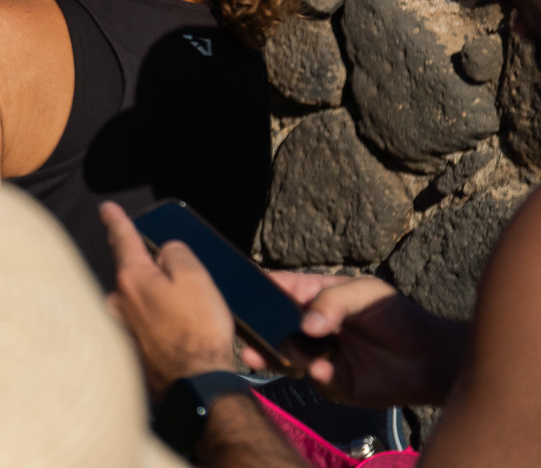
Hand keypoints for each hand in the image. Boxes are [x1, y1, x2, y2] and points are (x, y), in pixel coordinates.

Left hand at [102, 202, 238, 400]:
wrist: (195, 385)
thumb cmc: (198, 332)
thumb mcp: (197, 279)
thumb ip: (176, 255)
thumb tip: (163, 253)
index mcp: (132, 278)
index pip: (122, 239)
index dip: (117, 220)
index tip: (106, 208)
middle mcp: (117, 301)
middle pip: (130, 272)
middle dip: (148, 273)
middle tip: (179, 290)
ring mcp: (120, 327)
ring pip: (135, 302)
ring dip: (153, 304)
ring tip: (186, 322)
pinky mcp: (128, 349)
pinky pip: (141, 326)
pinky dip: (156, 326)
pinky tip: (176, 338)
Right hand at [241, 273, 465, 407]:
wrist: (431, 360)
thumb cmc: (396, 316)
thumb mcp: (365, 293)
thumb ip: (333, 301)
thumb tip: (306, 325)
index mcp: (313, 297)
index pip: (277, 289)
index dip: (257, 289)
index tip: (239, 293)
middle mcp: (309, 327)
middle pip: (273, 325)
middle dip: (256, 329)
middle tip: (244, 334)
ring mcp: (317, 355)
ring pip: (285, 354)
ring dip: (272, 354)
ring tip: (259, 355)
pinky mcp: (332, 382)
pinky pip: (314, 377)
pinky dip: (313, 373)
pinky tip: (318, 369)